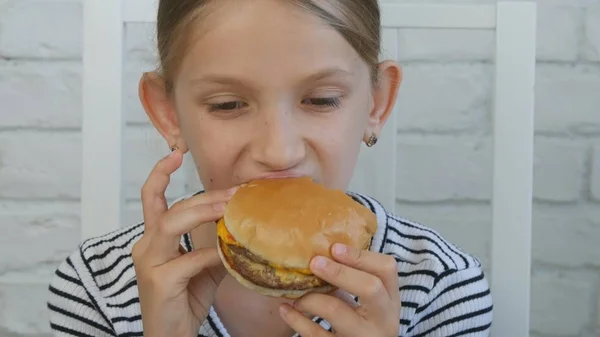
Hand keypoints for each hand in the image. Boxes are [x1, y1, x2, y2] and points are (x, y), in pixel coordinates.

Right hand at [132, 149, 236, 336]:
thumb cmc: (186, 300)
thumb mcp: (204, 267)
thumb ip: (215, 243)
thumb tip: (242, 223)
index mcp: (153, 239)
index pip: (151, 198)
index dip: (160, 173)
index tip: (175, 151)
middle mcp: (145, 246)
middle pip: (170, 208)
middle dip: (204, 197)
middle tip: (234, 192)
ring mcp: (149, 263)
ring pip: (172, 223)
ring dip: (204, 212)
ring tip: (231, 207)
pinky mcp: (159, 281)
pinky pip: (189, 259)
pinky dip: (212, 254)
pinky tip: (228, 253)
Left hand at [279, 244, 400, 336]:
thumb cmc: (362, 322)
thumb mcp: (369, 303)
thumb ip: (355, 280)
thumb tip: (322, 250)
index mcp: (390, 299)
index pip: (387, 269)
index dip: (361, 255)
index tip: (335, 247)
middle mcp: (383, 319)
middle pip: (370, 287)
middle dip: (340, 271)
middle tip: (315, 262)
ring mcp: (364, 336)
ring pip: (336, 310)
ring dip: (310, 298)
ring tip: (296, 296)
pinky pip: (315, 333)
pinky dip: (296, 319)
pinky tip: (286, 309)